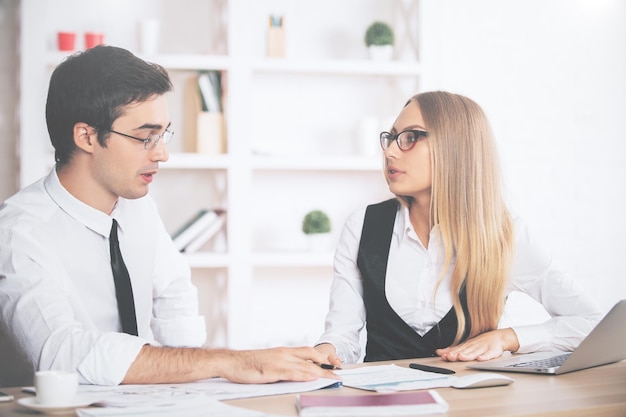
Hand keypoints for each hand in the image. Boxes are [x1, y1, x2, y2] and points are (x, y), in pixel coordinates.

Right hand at [219, 346, 340, 383]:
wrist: (232, 362)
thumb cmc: (249, 363)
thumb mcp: (269, 361)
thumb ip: (283, 365)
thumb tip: (295, 372)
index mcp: (284, 351)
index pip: (308, 351)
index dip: (323, 358)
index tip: (333, 364)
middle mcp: (284, 354)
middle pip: (311, 357)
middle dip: (326, 365)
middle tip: (338, 372)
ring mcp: (279, 361)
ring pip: (305, 366)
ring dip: (321, 372)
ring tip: (332, 378)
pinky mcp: (273, 371)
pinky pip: (292, 373)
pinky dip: (305, 375)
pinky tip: (313, 378)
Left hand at [436, 328, 519, 361]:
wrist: (499, 337)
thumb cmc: (481, 343)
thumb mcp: (467, 345)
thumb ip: (453, 350)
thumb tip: (439, 353)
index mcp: (467, 345)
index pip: (457, 349)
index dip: (450, 353)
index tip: (443, 355)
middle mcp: (474, 346)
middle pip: (464, 351)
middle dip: (456, 354)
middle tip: (449, 357)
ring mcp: (483, 348)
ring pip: (474, 352)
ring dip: (468, 355)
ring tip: (461, 357)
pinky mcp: (493, 351)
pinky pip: (489, 355)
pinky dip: (485, 356)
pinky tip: (480, 359)